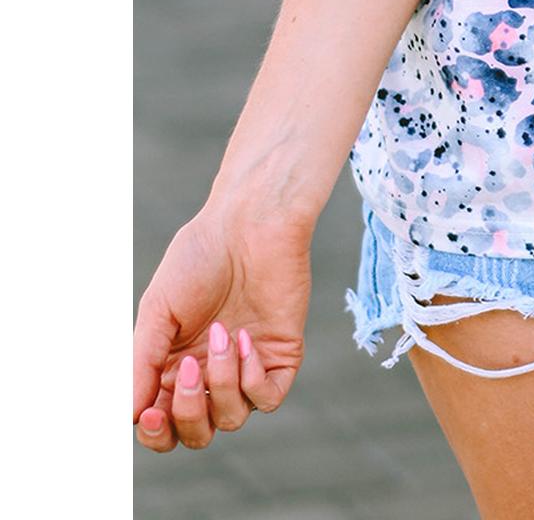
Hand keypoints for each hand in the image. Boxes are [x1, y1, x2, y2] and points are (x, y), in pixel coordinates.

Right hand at [132, 203, 310, 451]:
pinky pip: (268, 398)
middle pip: (198, 433)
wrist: (249, 221)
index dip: (156, 433)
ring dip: (221, 385)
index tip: (151, 413)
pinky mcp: (281, 355)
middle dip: (189, 413)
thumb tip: (130, 417)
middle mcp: (210, 373)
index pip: (164, 425)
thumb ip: (142, 364)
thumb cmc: (199, 258)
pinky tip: (246, 341)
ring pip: (232, 418)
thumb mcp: (157, 310)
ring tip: (221, 335)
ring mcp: (247, 366)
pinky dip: (253, 380)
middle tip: (188, 367)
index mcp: (175, 366)